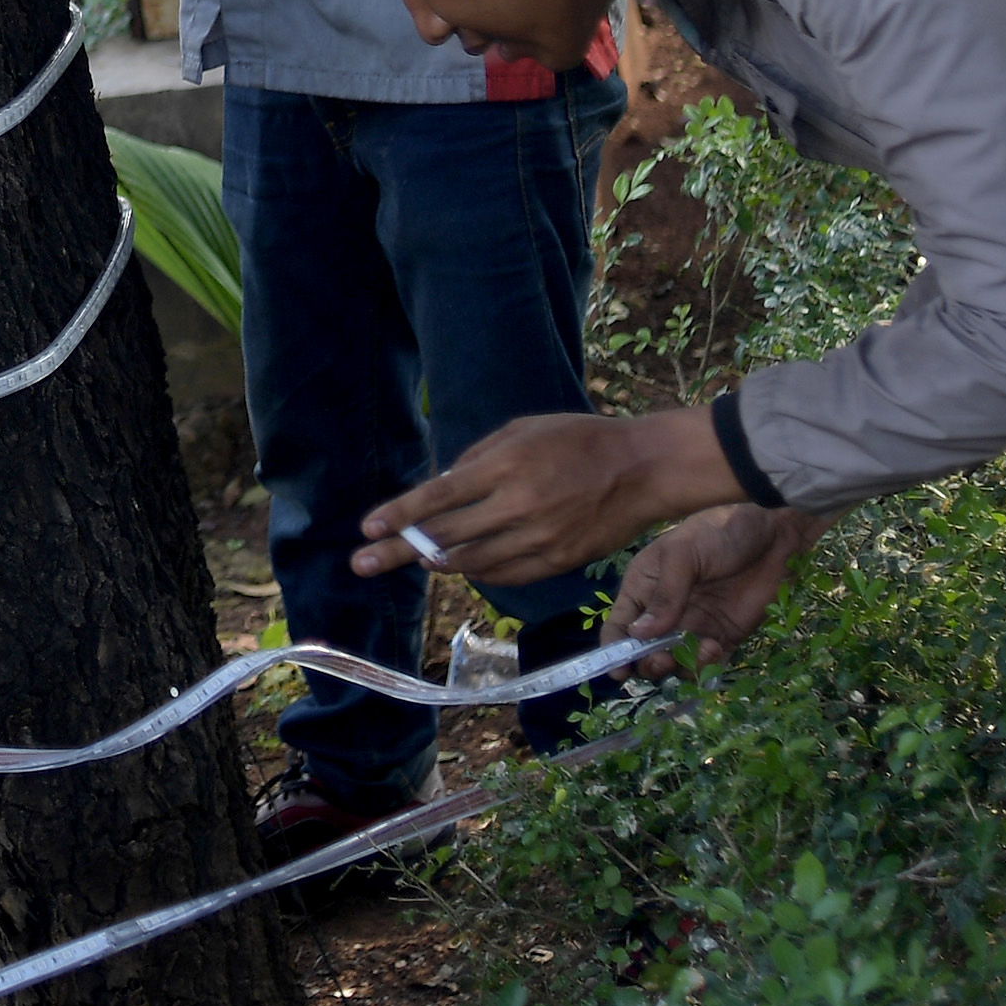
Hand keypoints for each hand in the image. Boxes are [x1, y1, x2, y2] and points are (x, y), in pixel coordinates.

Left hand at [352, 407, 736, 588]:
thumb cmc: (577, 440)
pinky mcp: (558, 561)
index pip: (438, 496)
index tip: (368, 529)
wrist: (643, 469)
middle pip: (445, 536)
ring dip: (437, 562)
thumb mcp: (521, 431)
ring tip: (413, 560)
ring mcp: (539, 538)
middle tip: (362, 563)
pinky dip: (476, 571)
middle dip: (398, 552)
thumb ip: (476, 458)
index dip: (400, 515)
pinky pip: (503, 575)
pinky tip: (460, 565)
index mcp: (506, 466)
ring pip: (471, 562)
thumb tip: (439, 486)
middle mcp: (518, 506)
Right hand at [610, 504, 824, 675]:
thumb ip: (665, 595)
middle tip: (662, 660)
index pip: (620, 625)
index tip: (619, 672)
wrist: (773, 535)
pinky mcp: (723, 636)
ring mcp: (694, 626)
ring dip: (680, 667)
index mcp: (644, 587)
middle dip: (648, 662)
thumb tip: (638, 635)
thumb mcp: (683, 555)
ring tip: (695, 652)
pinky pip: (707, 662)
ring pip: (675, 662)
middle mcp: (665, 611)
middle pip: (644, 651)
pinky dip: (707, 665)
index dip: (614, 650)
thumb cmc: (718, 533)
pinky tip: (713, 648)